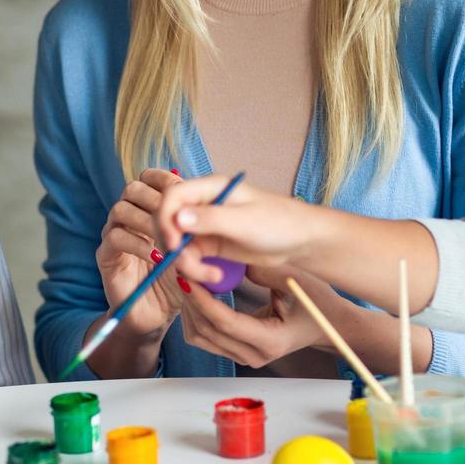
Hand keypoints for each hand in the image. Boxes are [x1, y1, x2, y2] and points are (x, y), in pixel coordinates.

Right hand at [97, 169, 187, 337]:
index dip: (165, 180)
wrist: (158, 314)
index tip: (184, 192)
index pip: (151, 177)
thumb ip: (195, 228)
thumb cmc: (180, 278)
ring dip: (147, 221)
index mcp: (151, 207)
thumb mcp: (195, 250)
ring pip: (121, 209)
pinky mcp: (106, 254)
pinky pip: (115, 237)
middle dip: (157, 201)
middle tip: (177, 220)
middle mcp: (131, 215)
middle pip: (133, 188)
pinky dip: (138, 244)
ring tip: (169, 241)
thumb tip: (196, 210)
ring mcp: (115, 233)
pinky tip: (157, 257)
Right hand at [155, 175, 319, 285]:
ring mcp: (204, 225)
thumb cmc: (278, 222)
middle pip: (168, 222)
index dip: (165, 220)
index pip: (171, 197)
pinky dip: (197, 270)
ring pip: (177, 244)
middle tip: (188, 266)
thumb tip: (177, 218)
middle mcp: (202, 204)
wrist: (299, 241)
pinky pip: (190, 257)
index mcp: (210, 188)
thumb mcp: (245, 221)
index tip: (175, 244)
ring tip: (212, 276)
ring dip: (187, 264)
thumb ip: (210, 218)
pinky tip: (216, 275)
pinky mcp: (209, 244)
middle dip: (173, 247)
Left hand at [177, 265, 331, 368]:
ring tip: (187, 279)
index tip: (189, 276)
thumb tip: (232, 260)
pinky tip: (197, 293)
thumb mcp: (296, 281)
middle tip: (182, 271)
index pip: (226, 323)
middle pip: (208, 331)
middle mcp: (255, 356)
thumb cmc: (316, 301)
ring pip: (201, 338)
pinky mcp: (238, 353)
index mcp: (271, 342)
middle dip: (191, 300)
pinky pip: (206, 339)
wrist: (326, 323)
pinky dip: (196, 316)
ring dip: (190, 309)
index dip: (203, 300)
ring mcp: (245, 358)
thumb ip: (266, 272)